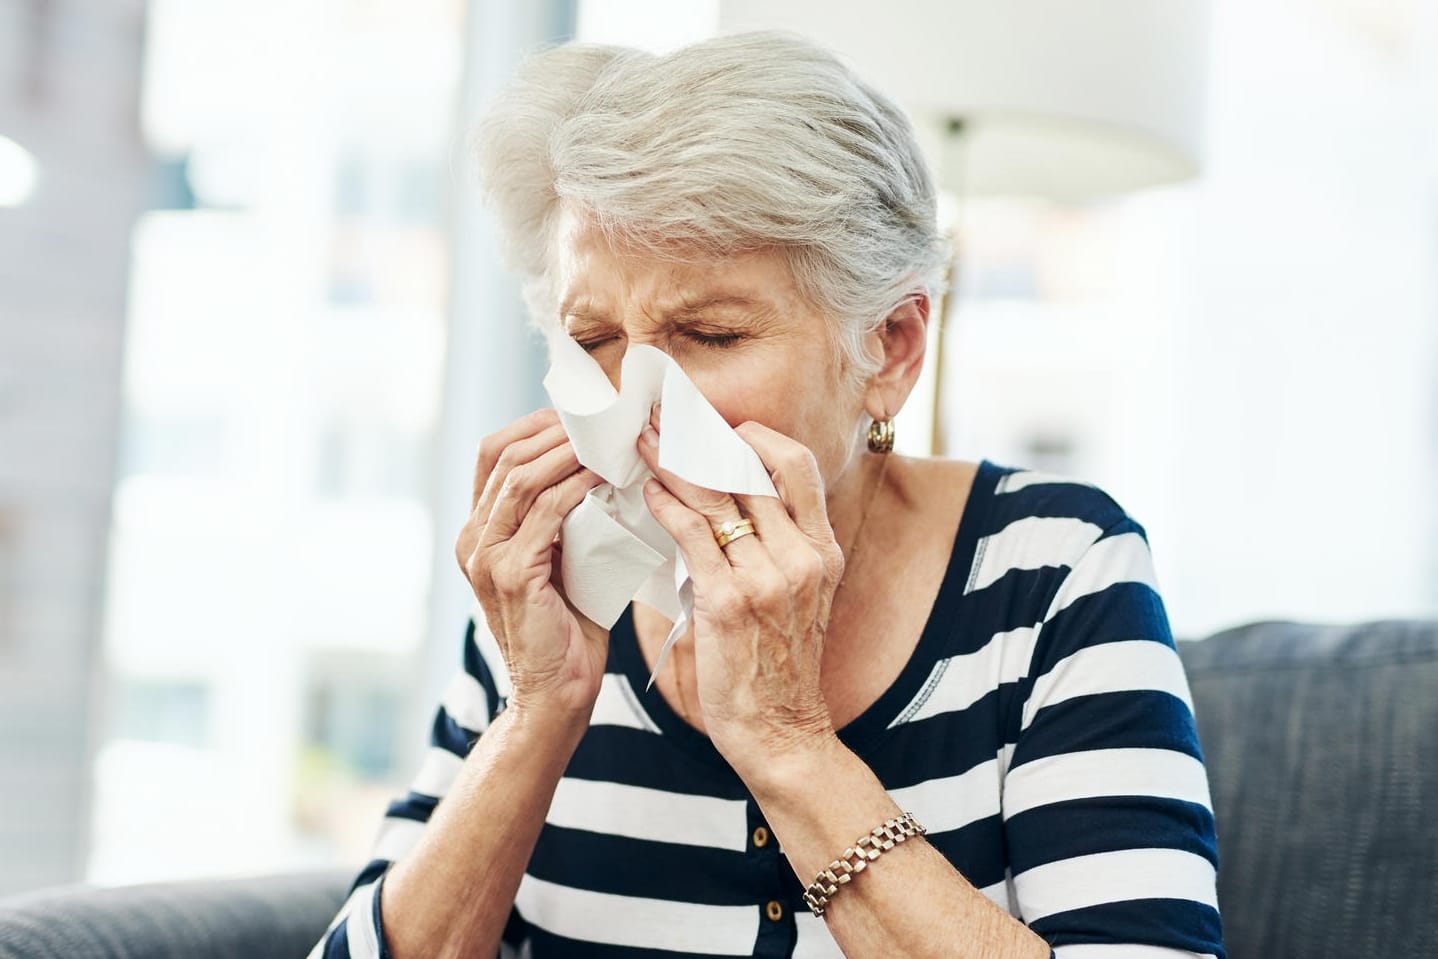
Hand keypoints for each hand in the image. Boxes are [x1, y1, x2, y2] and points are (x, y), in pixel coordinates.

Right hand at [456, 409, 607, 719]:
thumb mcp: (557, 560)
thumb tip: (596, 468)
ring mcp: (485, 557)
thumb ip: (559, 519)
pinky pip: (545, 513)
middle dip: (554, 431)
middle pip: (505, 457)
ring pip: (521, 478)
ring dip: (567, 452)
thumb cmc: (567, 628)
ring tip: (606, 440)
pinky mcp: (510, 574)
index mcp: (476, 532)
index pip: (491, 454)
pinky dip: (575, 487)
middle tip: (600, 420)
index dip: (532, 426)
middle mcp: (471, 540)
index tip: (579, 417)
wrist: (557, 693)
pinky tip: (602, 476)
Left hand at [636, 413, 846, 777]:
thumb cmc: (778, 668)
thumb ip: (778, 551)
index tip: (715, 424)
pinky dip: (665, 505)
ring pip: (716, 495)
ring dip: (672, 461)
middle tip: (663, 415)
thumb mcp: (799, 600)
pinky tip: (644, 491)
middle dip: (702, 436)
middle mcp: (803, 557)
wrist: (782, 734)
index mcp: (824, 551)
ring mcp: (769, 578)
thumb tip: (731, 504)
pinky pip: (692, 535)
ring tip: (642, 441)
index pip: (796, 466)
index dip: (755, 437)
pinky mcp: (730, 601)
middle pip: (751, 470)